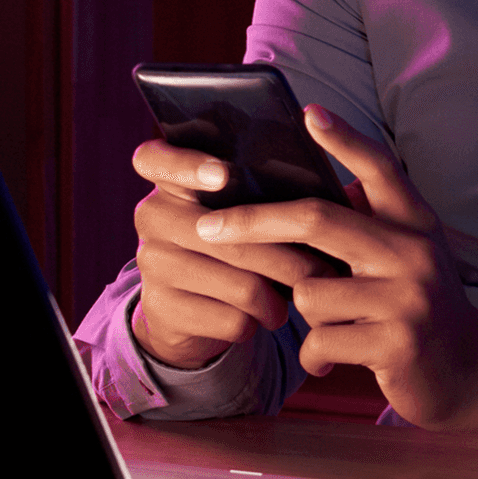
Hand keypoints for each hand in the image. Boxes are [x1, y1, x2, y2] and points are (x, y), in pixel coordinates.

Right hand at [127, 138, 339, 370]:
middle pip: (225, 233)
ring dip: (281, 296)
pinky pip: (230, 318)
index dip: (186, 163)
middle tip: (326, 268)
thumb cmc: (233, 243)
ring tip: (303, 295)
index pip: (155, 157)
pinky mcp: (160, 309)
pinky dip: (258, 321)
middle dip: (287, 256)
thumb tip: (322, 194)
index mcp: (170, 180)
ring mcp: (151, 263)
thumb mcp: (237, 209)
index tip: (223, 174)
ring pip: (238, 282)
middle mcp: (151, 215)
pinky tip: (265, 316)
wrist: (188, 308)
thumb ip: (259, 191)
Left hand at [191, 106, 477, 439]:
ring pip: (309, 292)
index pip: (379, 167)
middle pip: (317, 219)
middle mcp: (414, 251)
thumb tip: (294, 191)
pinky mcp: (396, 345)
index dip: (344, 139)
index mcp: (415, 222)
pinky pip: (319, 341)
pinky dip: (315, 356)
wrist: (468, 372)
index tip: (308, 112)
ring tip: (335, 327)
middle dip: (253, 222)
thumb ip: (364, 223)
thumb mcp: (404, 254)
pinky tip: (332, 360)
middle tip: (208, 227)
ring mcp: (407, 298)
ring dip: (307, 315)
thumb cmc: (416, 304)